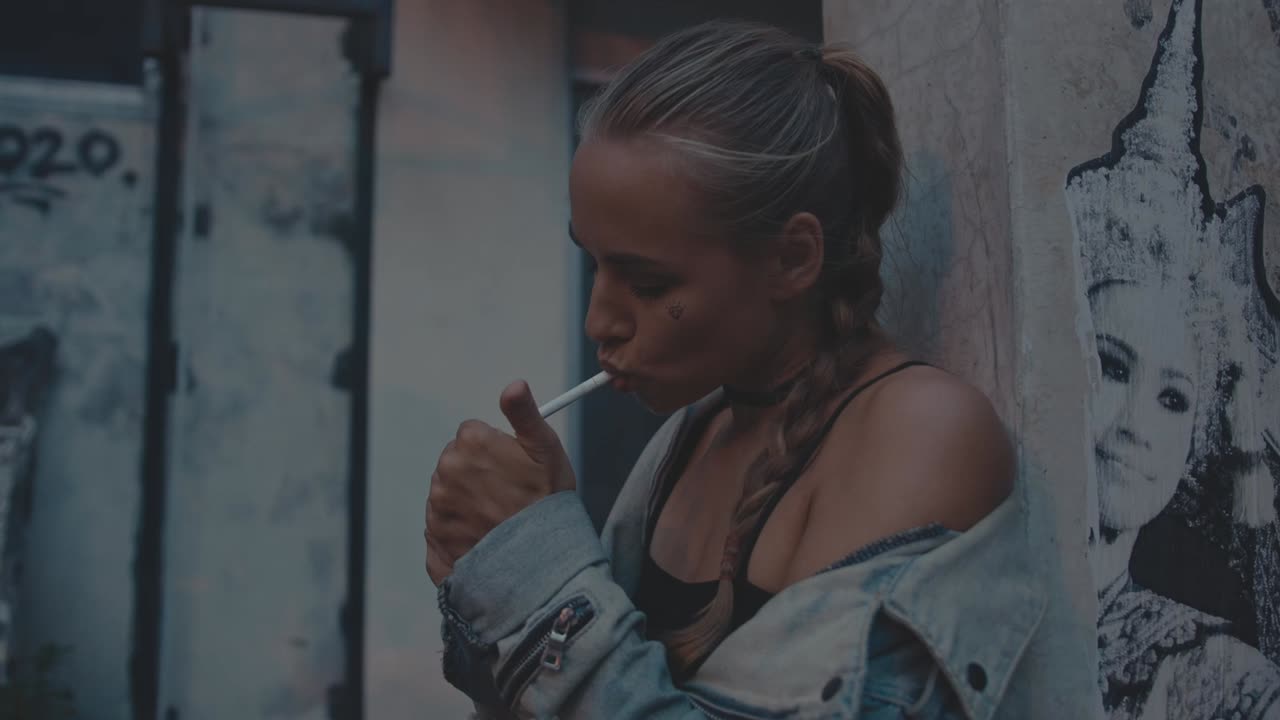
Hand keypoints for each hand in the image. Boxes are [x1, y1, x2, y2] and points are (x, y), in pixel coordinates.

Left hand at [425, 380, 576, 585]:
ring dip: (467, 502)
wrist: (539, 563)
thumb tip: (514, 384)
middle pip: (457, 463)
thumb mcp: (546, 451)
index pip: (472, 434)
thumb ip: (524, 414)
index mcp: (469, 444)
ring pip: (449, 494)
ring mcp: (437, 507)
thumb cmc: (547, 503)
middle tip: (507, 496)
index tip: (513, 469)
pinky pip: (443, 525)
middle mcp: (445, 472)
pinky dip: (459, 530)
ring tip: (498, 520)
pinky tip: (484, 538)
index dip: (495, 450)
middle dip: (477, 474)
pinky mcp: (434, 538)